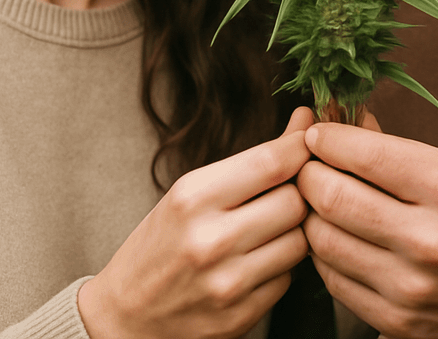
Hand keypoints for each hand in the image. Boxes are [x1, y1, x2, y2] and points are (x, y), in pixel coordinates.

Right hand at [78, 107, 313, 338]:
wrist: (125, 316)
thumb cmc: (162, 242)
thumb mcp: (193, 190)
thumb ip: (255, 160)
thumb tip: (305, 120)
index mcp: (193, 197)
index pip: (271, 162)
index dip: (302, 146)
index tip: (312, 141)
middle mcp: (210, 241)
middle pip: (294, 201)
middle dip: (298, 193)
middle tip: (287, 191)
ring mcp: (226, 284)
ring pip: (300, 242)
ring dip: (294, 231)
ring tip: (271, 228)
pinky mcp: (239, 318)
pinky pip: (287, 279)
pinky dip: (281, 267)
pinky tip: (258, 262)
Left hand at [299, 125, 437, 338]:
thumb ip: (401, 151)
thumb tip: (347, 122)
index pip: (365, 154)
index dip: (329, 138)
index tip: (319, 132)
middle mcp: (429, 240)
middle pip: (331, 195)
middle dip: (309, 171)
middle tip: (309, 163)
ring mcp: (408, 286)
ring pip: (322, 238)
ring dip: (311, 212)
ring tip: (322, 198)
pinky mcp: (394, 320)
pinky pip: (332, 277)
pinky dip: (325, 252)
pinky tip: (338, 235)